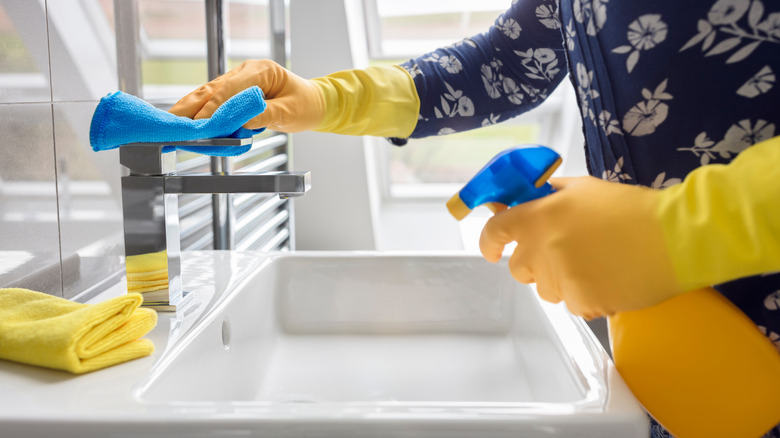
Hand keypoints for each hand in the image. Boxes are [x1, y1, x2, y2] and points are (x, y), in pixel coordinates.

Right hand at [169, 59, 324, 132]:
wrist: (315, 103)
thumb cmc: (306, 105)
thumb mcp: (289, 112)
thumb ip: (263, 116)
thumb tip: (238, 124)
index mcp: (261, 70)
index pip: (230, 88)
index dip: (214, 107)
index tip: (201, 124)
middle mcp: (246, 72)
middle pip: (212, 88)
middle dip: (191, 106)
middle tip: (173, 122)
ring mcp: (239, 81)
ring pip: (208, 94)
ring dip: (191, 109)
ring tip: (174, 123)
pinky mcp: (236, 93)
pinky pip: (215, 101)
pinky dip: (201, 112)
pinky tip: (188, 121)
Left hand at [479, 176, 683, 318]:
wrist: (674, 237)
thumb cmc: (632, 210)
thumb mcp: (582, 189)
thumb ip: (546, 196)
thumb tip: (521, 201)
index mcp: (537, 217)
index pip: (494, 232)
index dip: (488, 242)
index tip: (491, 249)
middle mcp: (542, 248)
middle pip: (517, 268)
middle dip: (533, 263)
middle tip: (562, 254)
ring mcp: (560, 278)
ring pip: (545, 289)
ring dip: (561, 281)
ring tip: (595, 264)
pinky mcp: (581, 302)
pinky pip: (572, 305)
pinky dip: (587, 297)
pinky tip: (610, 279)